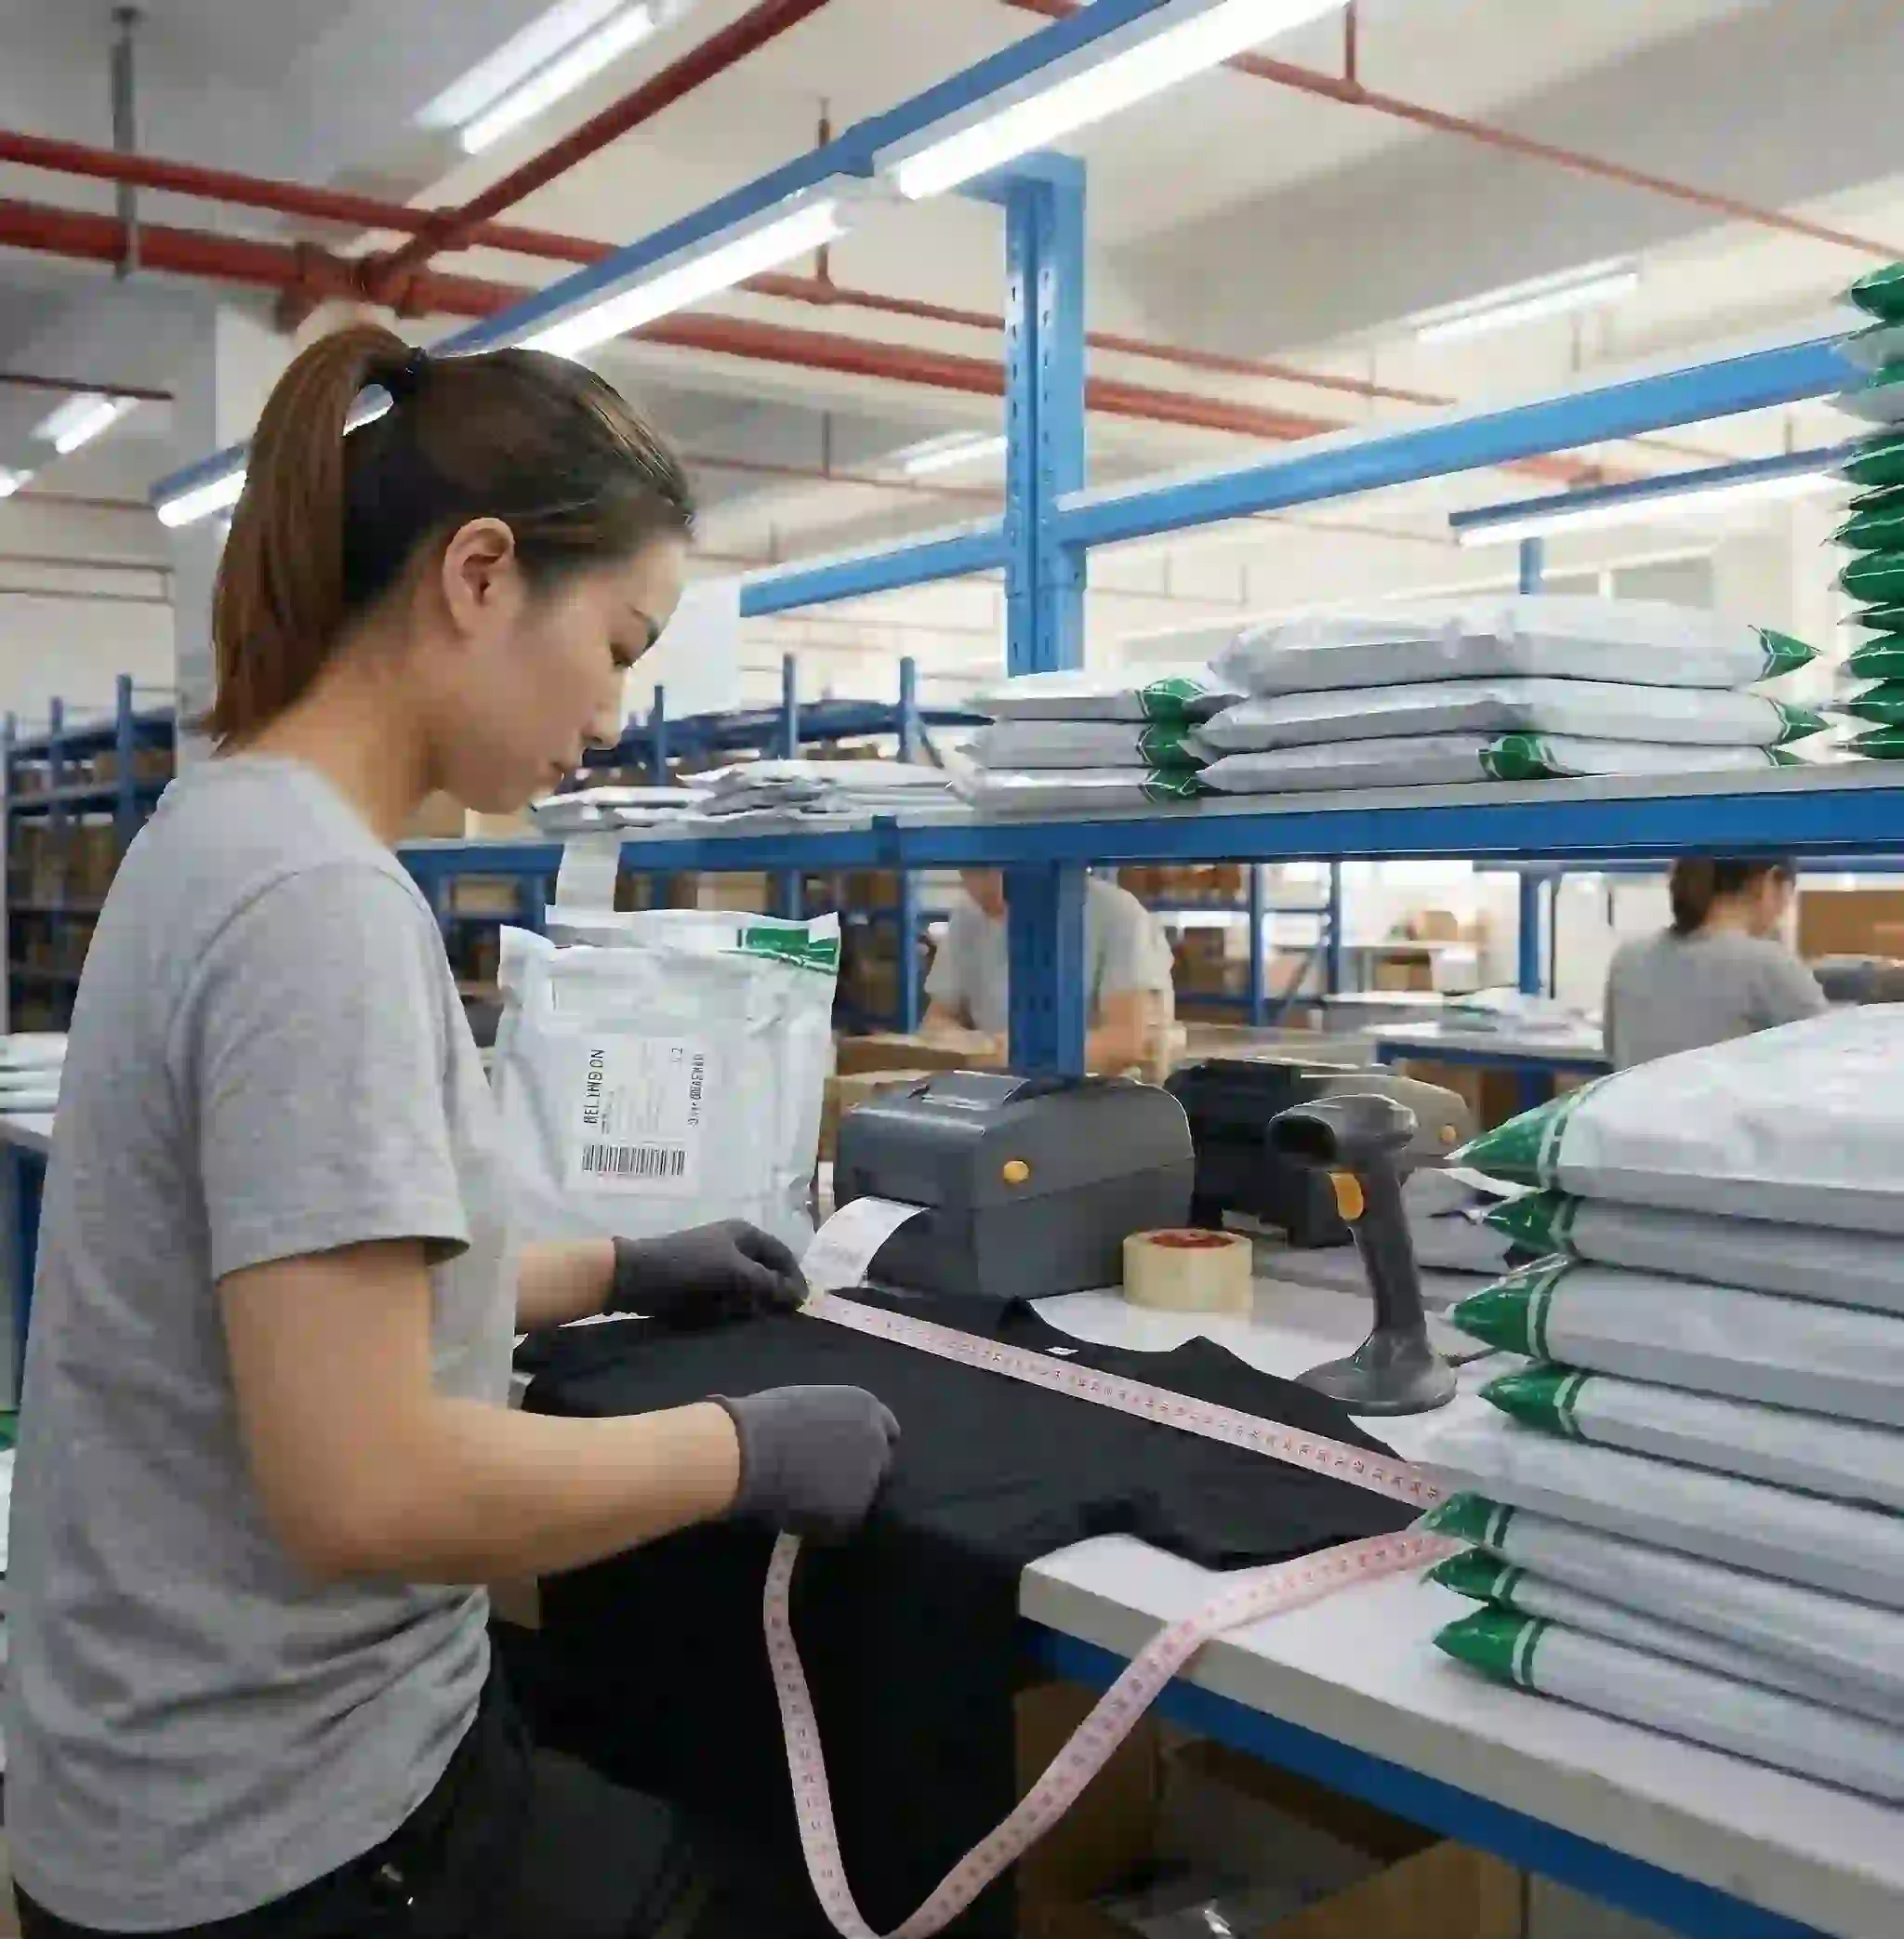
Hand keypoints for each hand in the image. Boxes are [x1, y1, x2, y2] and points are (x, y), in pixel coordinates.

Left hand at [609, 1221, 806, 1330]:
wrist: (637, 1277)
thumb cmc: (689, 1267)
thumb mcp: (734, 1273)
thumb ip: (769, 1283)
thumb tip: (799, 1295)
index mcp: (745, 1233)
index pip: (782, 1255)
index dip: (794, 1278)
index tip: (800, 1305)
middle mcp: (733, 1245)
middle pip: (766, 1270)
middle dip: (771, 1292)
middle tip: (776, 1316)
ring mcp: (716, 1263)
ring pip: (746, 1286)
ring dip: (749, 1302)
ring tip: (750, 1318)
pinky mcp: (700, 1281)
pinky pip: (726, 1295)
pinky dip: (731, 1306)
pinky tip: (727, 1318)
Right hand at [713, 1387, 898, 1541]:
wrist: (749, 1451)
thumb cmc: (765, 1420)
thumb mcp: (808, 1405)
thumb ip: (829, 1423)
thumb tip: (824, 1439)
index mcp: (866, 1408)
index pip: (887, 1432)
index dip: (867, 1448)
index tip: (851, 1459)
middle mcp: (877, 1440)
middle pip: (880, 1466)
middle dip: (860, 1477)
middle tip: (827, 1486)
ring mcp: (869, 1477)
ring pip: (861, 1499)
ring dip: (840, 1503)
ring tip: (804, 1504)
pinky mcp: (854, 1510)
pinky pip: (841, 1526)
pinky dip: (824, 1527)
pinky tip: (796, 1518)